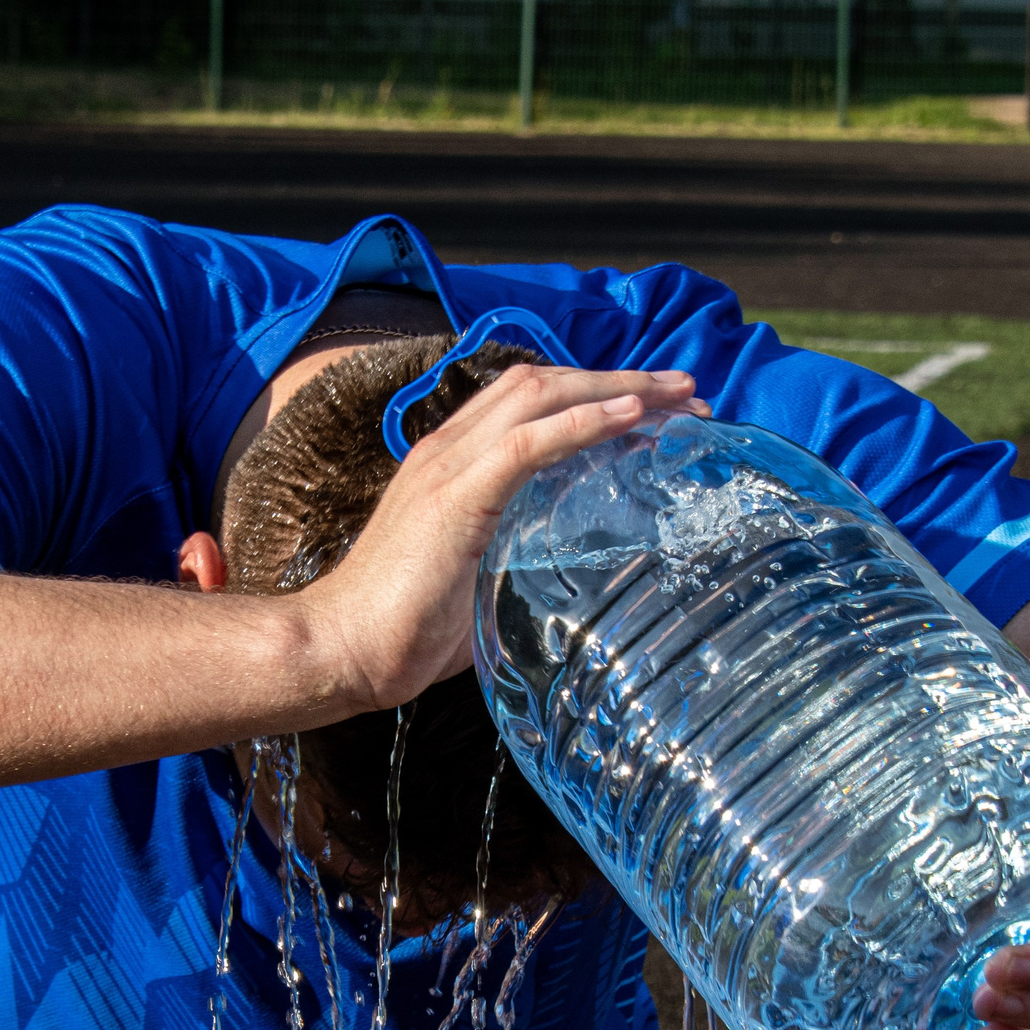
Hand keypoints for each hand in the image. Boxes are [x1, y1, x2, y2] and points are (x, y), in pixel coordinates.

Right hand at [295, 364, 706, 711]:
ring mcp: (448, 467)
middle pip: (544, 382)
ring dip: (616, 389)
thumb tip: (568, 590)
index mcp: (450, 462)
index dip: (594, 393)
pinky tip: (629, 418)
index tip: (656, 409)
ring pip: (543, 396)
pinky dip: (584, 423)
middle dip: (621, 379)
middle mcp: (448, 449)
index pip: (529, 400)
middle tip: (688, 393)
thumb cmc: (403, 632)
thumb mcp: (475, 583)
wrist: (342, 649)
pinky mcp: (454, 497)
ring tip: (677, 398)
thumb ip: (515, 566)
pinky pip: (528, 443)